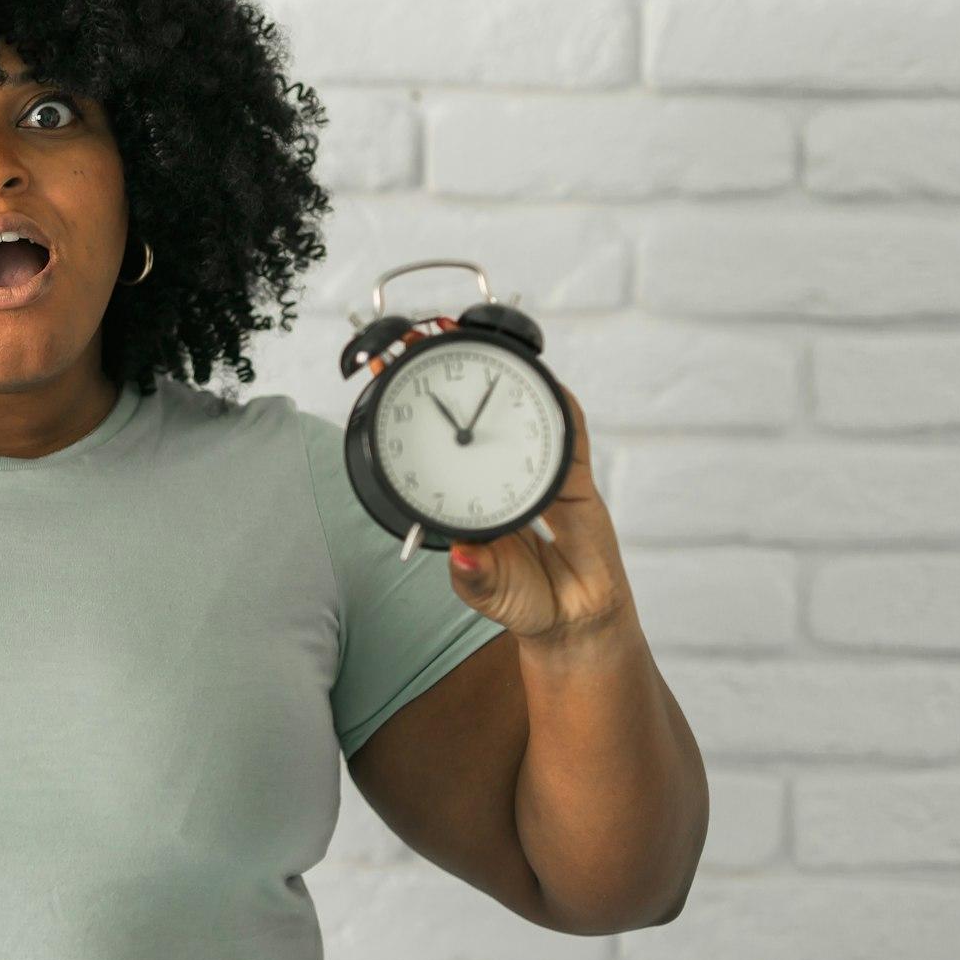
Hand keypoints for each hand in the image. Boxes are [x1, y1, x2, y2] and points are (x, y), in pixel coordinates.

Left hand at [400, 321, 635, 644]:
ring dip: (503, 377)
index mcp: (469, 494)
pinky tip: (547, 384)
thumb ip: (477, 576)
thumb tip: (464, 555)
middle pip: (474, 412)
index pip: (435, 440)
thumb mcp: (488, 591)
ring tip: (478, 345)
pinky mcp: (576, 480)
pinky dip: (561, 409)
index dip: (414, 404)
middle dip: (452, 371)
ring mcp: (539, 472)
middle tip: (424, 335)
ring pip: (522, 413)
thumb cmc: (525, 601)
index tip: (383, 368)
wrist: (576, 624)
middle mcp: (501, 475)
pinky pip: (570, 437)